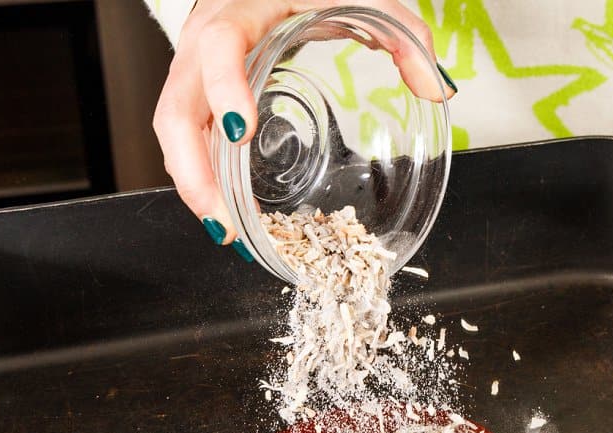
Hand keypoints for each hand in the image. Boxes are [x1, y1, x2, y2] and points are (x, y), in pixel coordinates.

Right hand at [152, 0, 453, 258]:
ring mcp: (193, 73)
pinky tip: (227, 212)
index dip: (222, 90)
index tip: (239, 132)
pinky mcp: (197, 95)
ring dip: (195, 187)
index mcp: (235, 14)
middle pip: (175, 111)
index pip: (217, 47)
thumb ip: (402, 33)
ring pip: (174, 135)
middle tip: (222, 219)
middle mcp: (201, 46)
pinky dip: (202, 178)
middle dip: (194, 172)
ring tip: (225, 230)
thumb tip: (438, 88)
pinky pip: (188, 140)